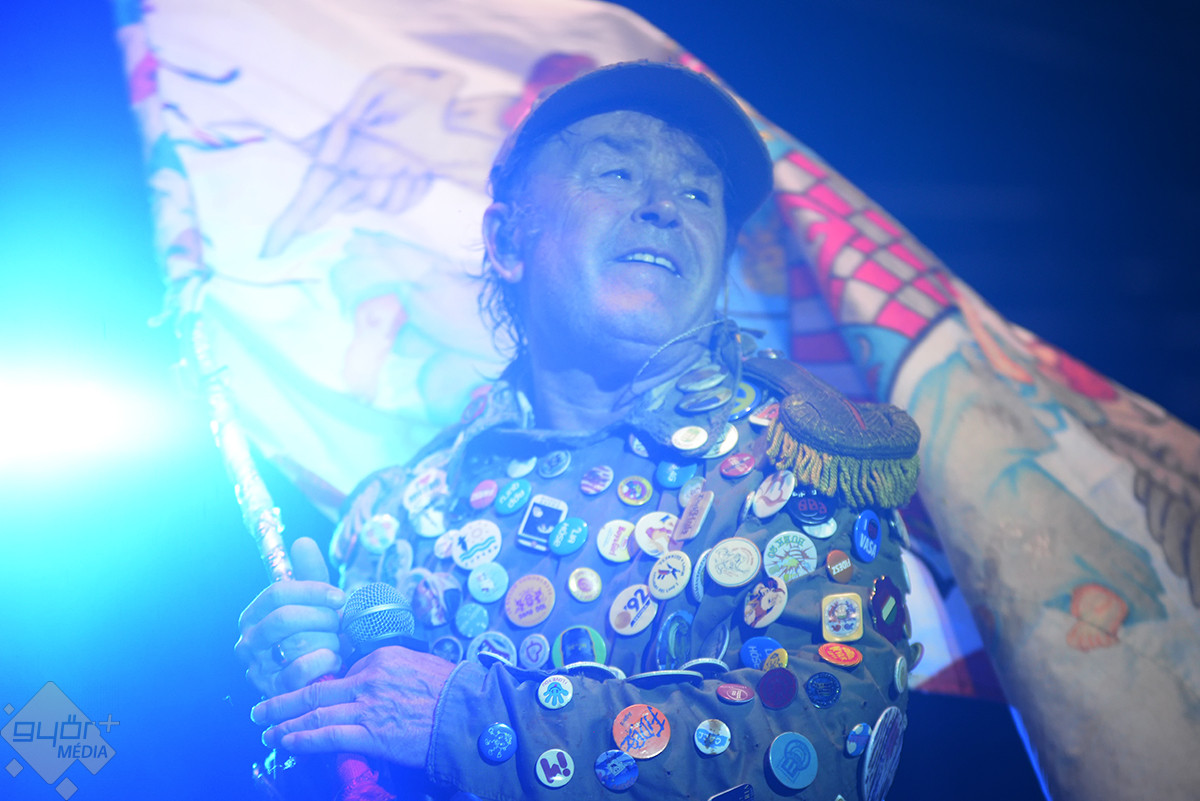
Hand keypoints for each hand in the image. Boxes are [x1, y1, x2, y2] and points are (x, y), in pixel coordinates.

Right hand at [235, 537, 346, 697]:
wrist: (322, 674)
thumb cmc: (317, 632)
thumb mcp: (314, 602)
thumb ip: (309, 573)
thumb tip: (302, 541)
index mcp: (253, 615)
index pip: (277, 592)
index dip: (313, 591)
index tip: (339, 597)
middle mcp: (247, 642)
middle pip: (285, 618)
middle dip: (321, 619)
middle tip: (339, 624)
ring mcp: (257, 669)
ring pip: (296, 643)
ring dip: (327, 641)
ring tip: (336, 643)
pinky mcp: (274, 692)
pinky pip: (302, 670)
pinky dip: (325, 661)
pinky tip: (333, 660)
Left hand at [252, 646, 453, 770]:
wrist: (468, 713)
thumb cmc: (451, 690)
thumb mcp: (418, 666)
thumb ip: (391, 672)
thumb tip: (377, 684)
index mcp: (380, 659)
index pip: (341, 672)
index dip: (318, 686)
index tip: (304, 696)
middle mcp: (368, 679)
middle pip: (315, 688)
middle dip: (283, 700)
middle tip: (260, 709)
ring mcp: (368, 707)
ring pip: (315, 711)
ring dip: (285, 721)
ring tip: (266, 729)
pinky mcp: (373, 734)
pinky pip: (329, 735)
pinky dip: (304, 738)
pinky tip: (288, 741)